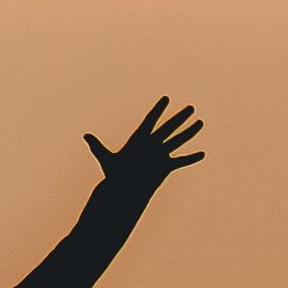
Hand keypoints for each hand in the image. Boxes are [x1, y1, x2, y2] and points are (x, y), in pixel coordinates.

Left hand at [88, 98, 205, 195]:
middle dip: (180, 118)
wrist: (123, 189)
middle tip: (191, 107)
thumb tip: (85, 136)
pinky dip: (191, 158)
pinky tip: (202, 154)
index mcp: (139, 139)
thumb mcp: (107, 159)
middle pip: (169, 128)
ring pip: (178, 141)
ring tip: (200, 123)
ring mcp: (160, 154)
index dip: (158, 109)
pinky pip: (181, 161)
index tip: (166, 98)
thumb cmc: (114, 175)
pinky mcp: (165, 167)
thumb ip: (98, 147)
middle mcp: (152, 144)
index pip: (150, 120)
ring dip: (189, 133)